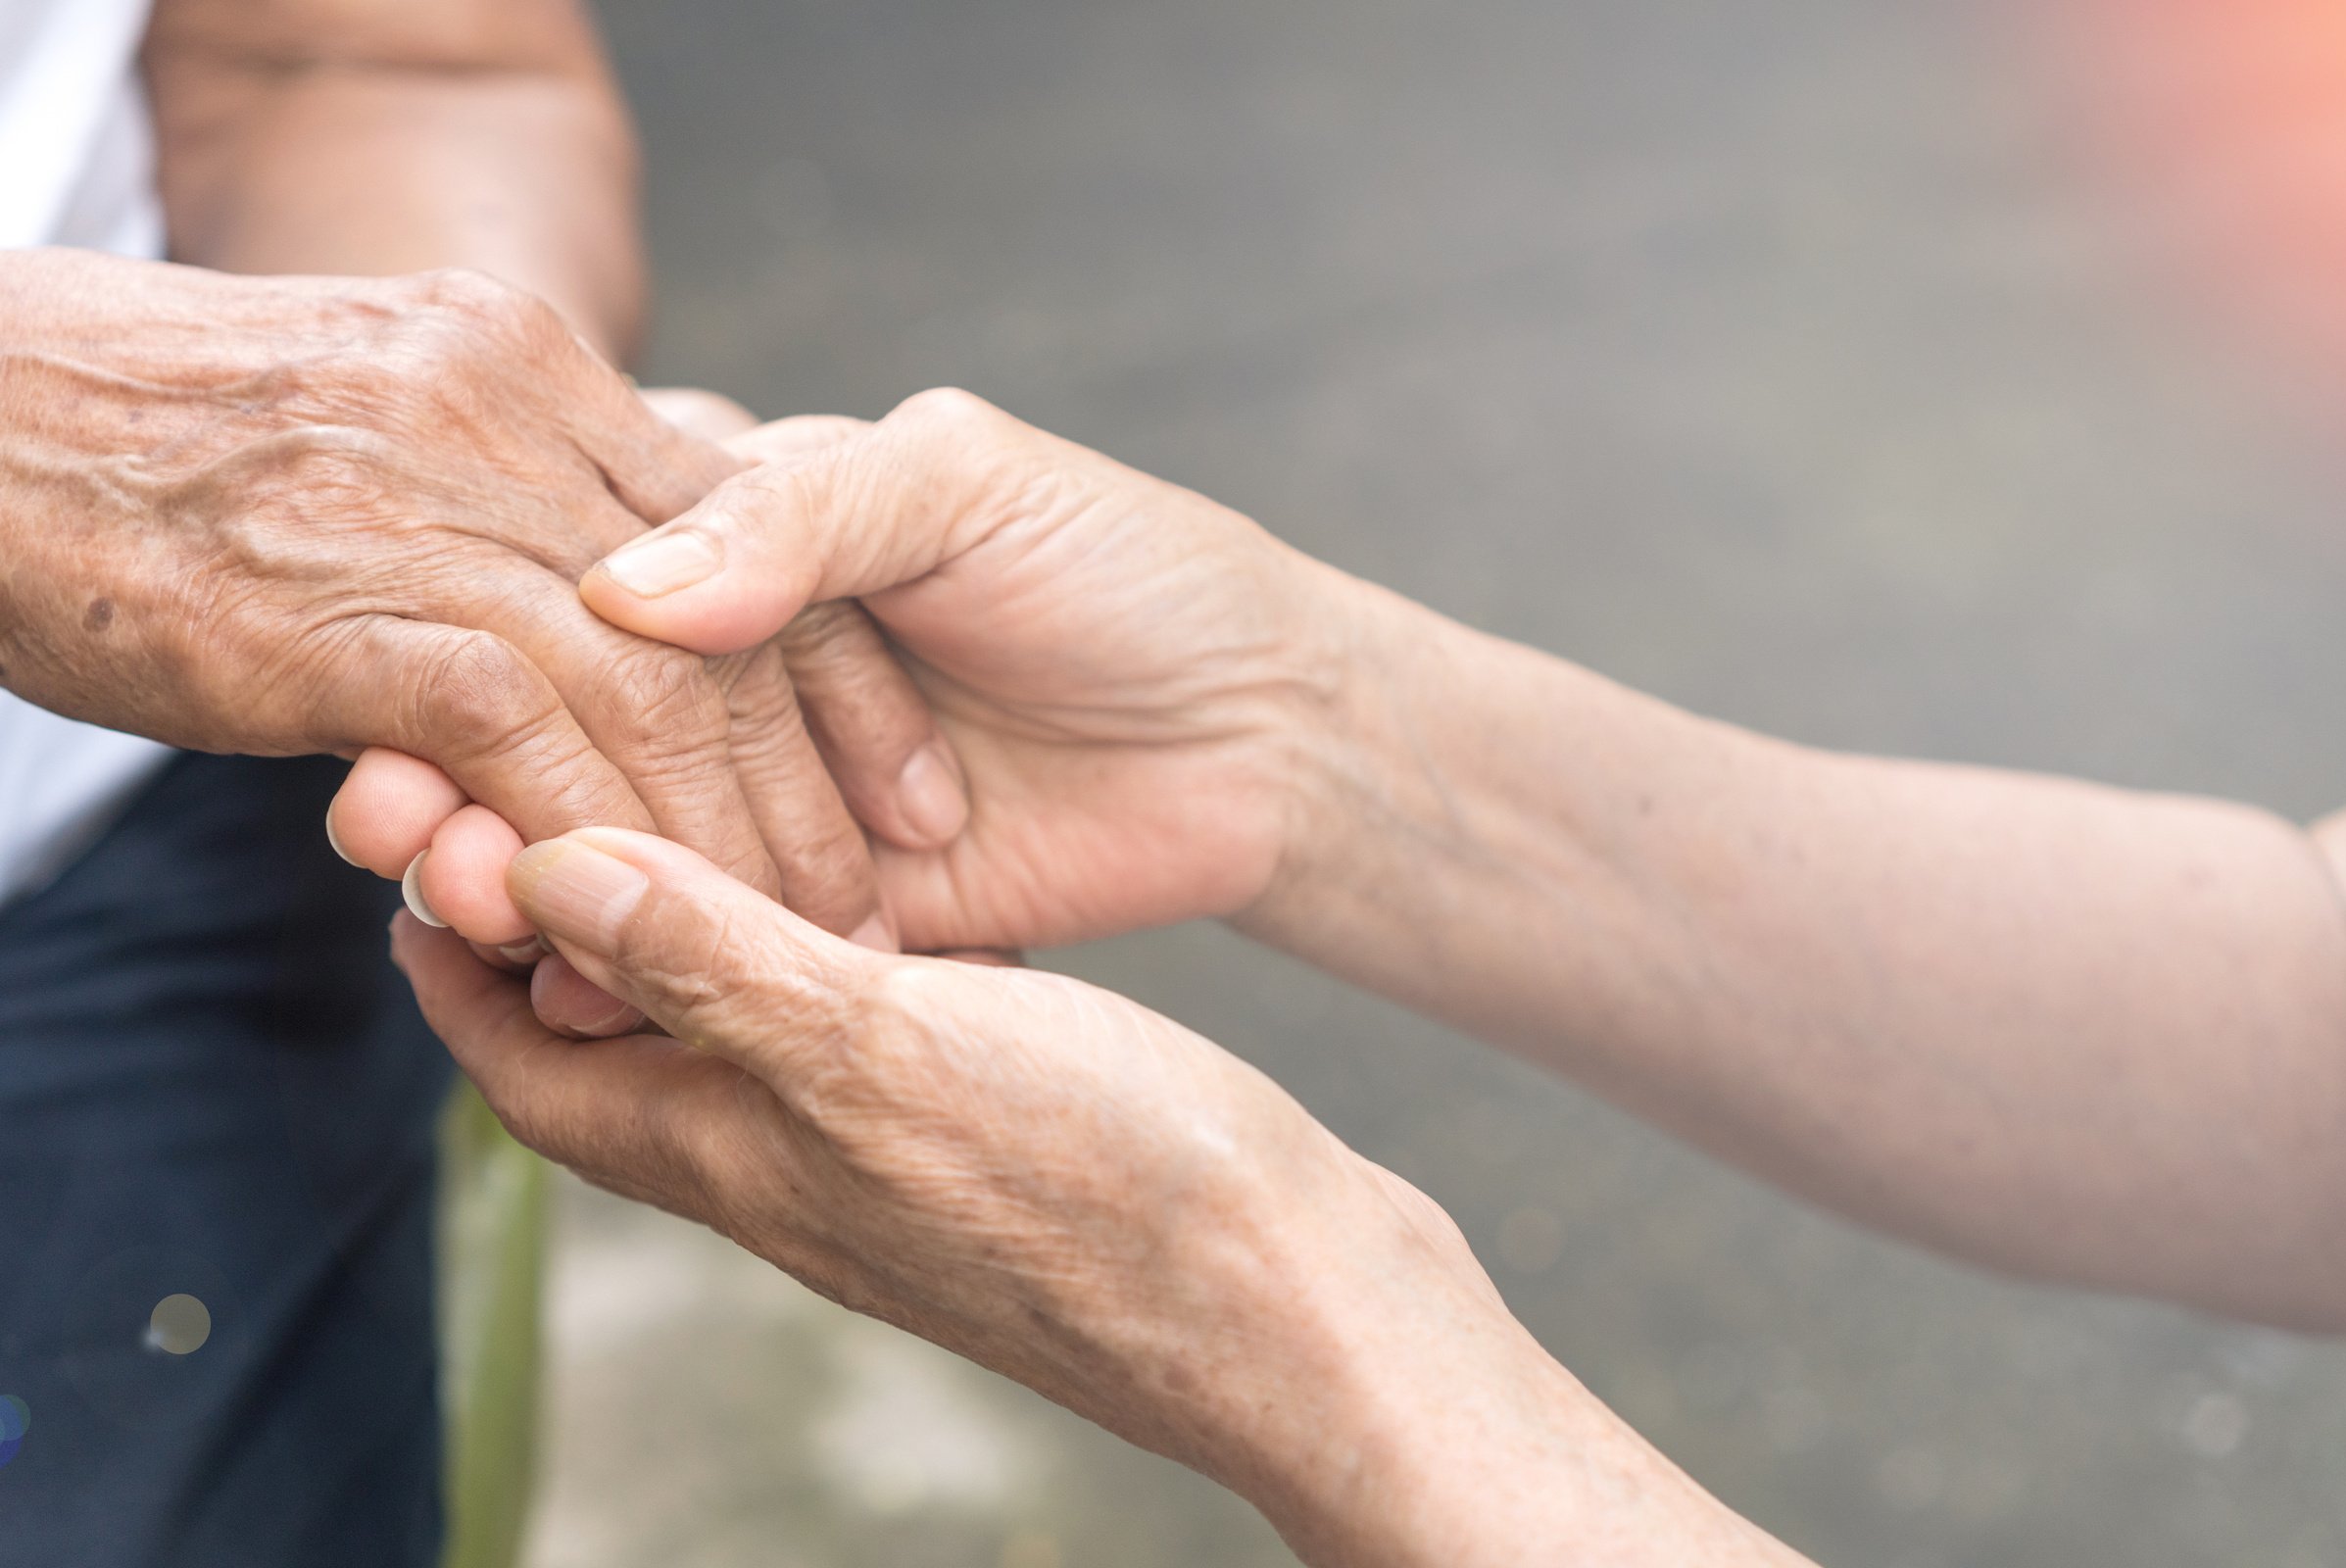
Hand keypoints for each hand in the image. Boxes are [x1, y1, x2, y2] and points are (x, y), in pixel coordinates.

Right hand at [0, 250, 957, 963]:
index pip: (758, 531)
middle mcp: (513, 421)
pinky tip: (633, 936)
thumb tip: (596, 617)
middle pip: (733, 629)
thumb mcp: (369, 418)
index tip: (907, 787)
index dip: (848, 675)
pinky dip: (596, 850)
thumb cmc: (149, 437)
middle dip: (817, 789)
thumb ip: (497, 496)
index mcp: (533, 369)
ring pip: (654, 699)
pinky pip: (529, 747)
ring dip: (730, 849)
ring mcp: (435, 510)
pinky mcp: (351, 611)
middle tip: (869, 912)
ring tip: (791, 953)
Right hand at [340, 387, 1350, 958]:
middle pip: (569, 730)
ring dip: (531, 882)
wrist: (1266, 729)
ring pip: (625, 846)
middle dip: (470, 782)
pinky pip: (721, 945)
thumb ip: (802, 517)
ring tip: (455, 915)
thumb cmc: (1130, 570)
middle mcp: (742, 676)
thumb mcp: (966, 487)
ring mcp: (781, 801)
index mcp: (752, 543)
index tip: (395, 705)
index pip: (578, 591)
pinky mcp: (838, 913)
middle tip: (387, 834)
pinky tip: (571, 996)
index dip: (482, 643)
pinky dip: (647, 971)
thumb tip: (623, 586)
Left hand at [395, 828, 1798, 1567]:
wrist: (1294, 1295)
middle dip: (543, 887)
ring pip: (716, 999)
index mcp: (724, 1145)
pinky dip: (795, 909)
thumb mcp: (882, 1053)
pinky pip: (827, 997)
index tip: (418, 795)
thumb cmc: (1101, 1185)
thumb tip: (535, 867)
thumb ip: (708, 962)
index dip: (446, 921)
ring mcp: (867, 1138)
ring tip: (669, 755)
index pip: (513, 1037)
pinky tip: (838, 835)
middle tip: (520, 746)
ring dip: (674, 888)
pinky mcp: (959, 1109)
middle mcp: (771, 1151)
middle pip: (598, 1014)